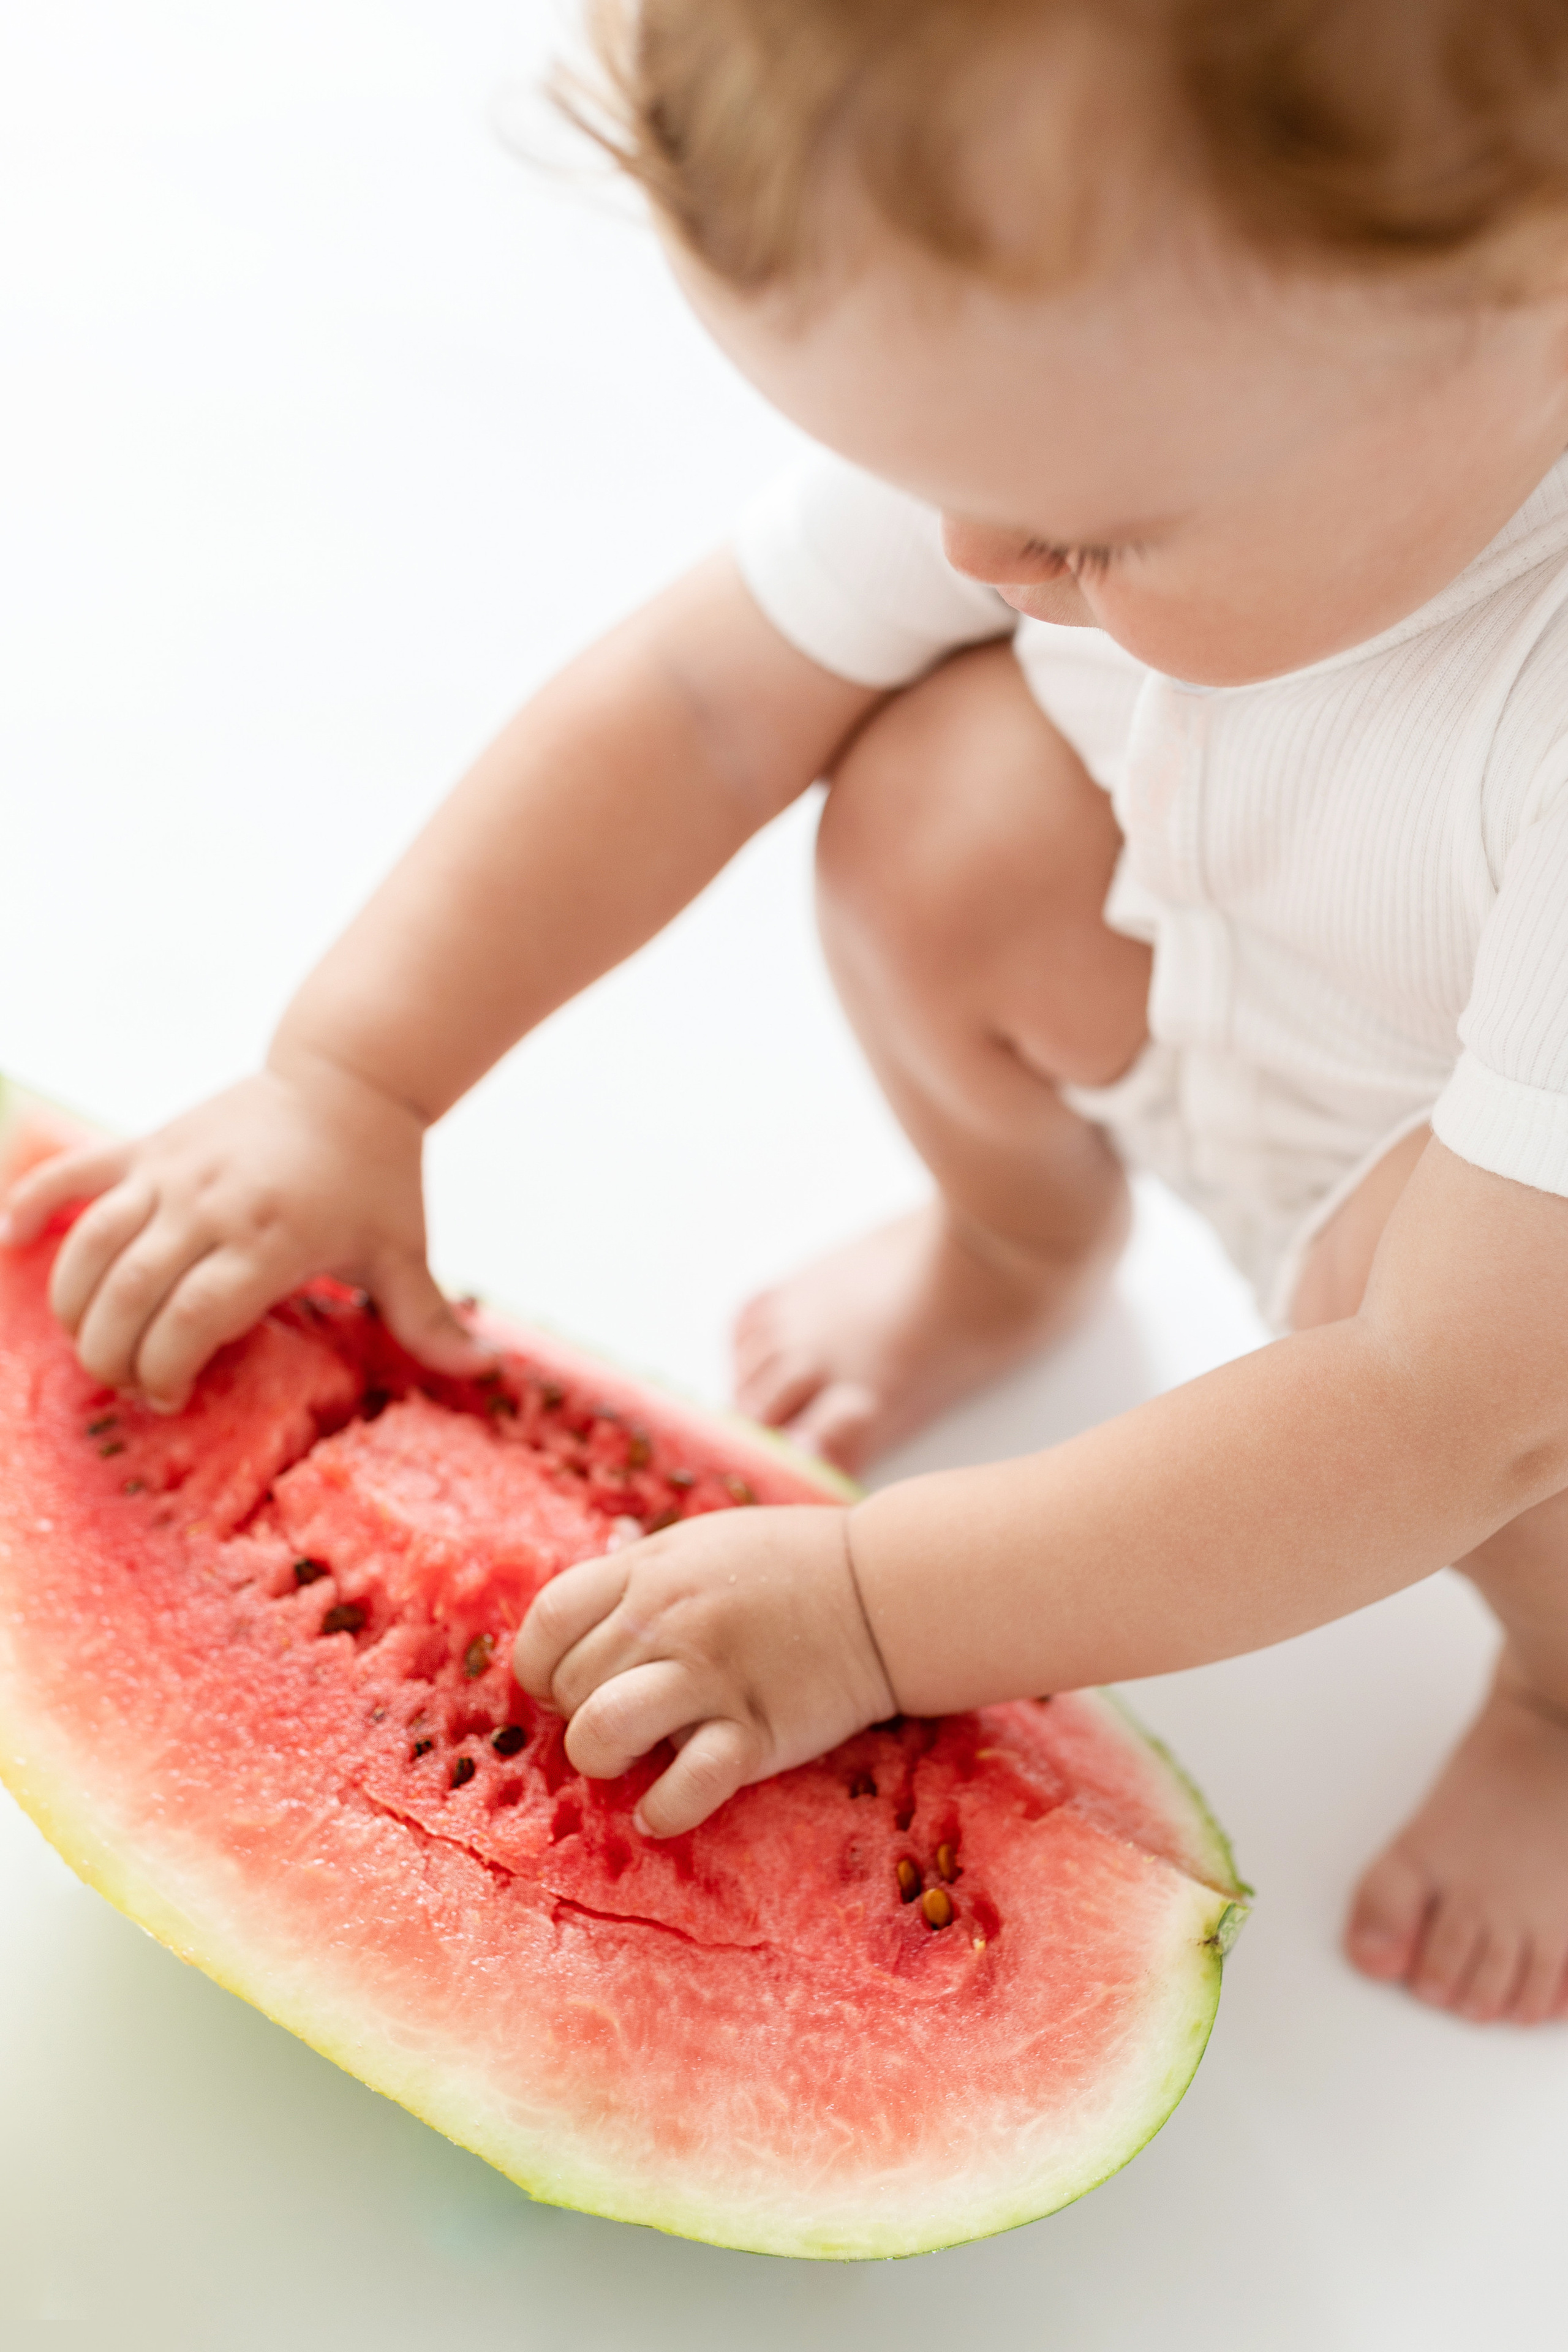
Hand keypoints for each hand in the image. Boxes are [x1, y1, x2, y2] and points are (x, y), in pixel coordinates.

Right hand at [0, 1053, 488, 1410]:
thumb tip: (485, 1369)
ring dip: (74, 1304)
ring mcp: (171, 1171)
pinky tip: (2, 1246)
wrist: (351, 1077)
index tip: (172, 1395)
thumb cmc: (378, 1176)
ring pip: (89, 1243)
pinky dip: (28, 1205)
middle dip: (113, 1352)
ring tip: (88, 1341)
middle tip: (127, 1382)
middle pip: (130, 1290)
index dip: (168, 1366)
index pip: (193, 1315)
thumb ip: (429, 1319)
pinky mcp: (145, 1145)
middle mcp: (211, 1203)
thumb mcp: (406, 1250)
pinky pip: (70, 1176)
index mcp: (273, 1237)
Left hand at [513, 1504, 896, 1836]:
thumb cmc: (787, 1566)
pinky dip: (661, 1810)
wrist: (884, 1590)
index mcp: (648, 1571)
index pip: (547, 1621)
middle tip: (620, 1719)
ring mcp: (710, 1676)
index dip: (537, 1665)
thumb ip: (635, 1579)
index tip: (561, 1684)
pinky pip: (682, 1787)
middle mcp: (667, 1620)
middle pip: (568, 1686)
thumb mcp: (698, 1545)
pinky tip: (662, 1809)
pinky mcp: (754, 1732)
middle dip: (578, 1714)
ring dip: (601, 1757)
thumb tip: (572, 1626)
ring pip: (600, 1732)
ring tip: (631, 1757)